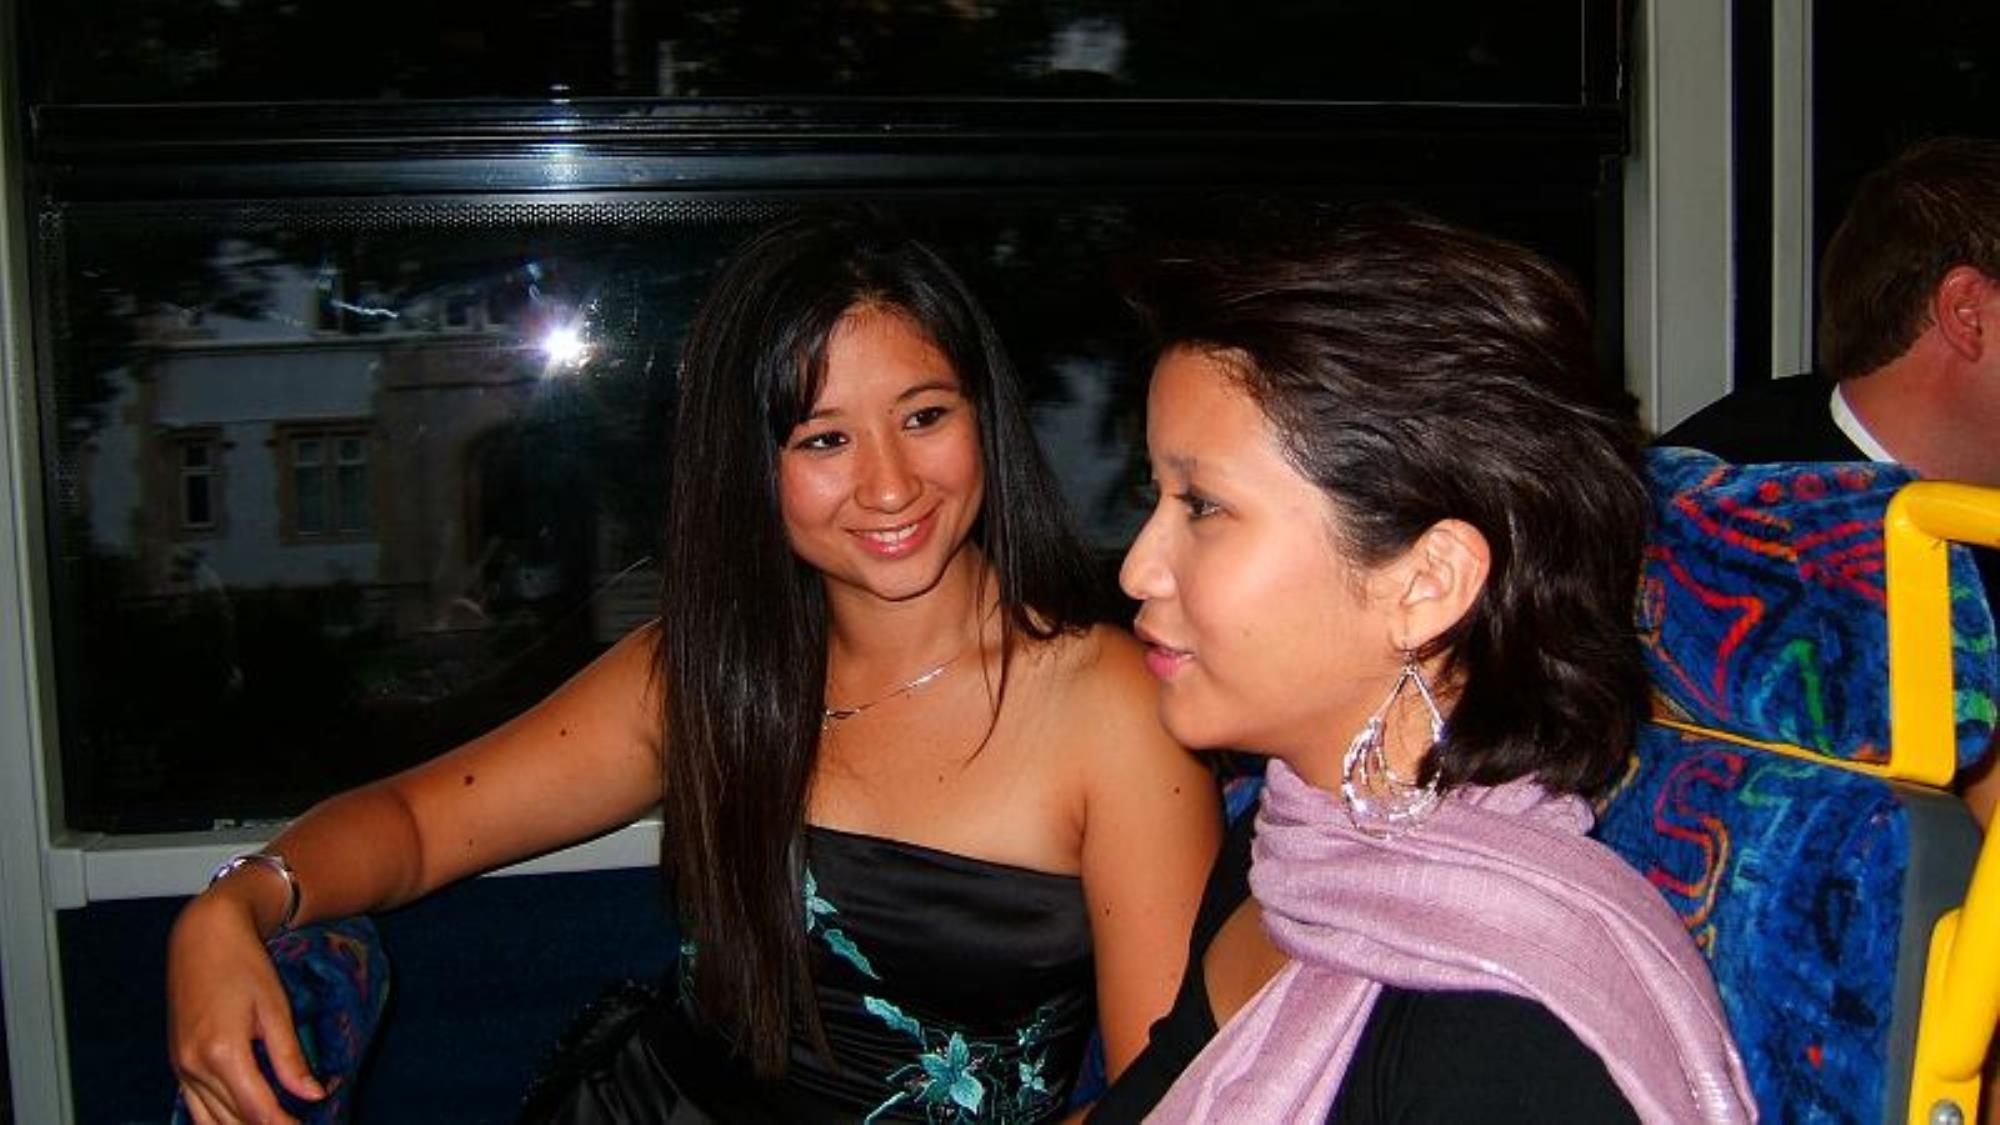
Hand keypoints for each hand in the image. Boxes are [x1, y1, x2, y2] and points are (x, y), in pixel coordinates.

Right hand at [166, 892, 324, 1124]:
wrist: (203, 935)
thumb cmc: (244, 964)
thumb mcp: (275, 1009)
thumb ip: (289, 1058)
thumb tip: (312, 1095)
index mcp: (223, 1053)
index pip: (258, 1110)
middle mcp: (194, 1066)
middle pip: (234, 1121)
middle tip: (298, 1124)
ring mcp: (180, 1066)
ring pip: (211, 1120)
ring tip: (276, 1123)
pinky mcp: (177, 1062)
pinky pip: (194, 1106)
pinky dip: (218, 1120)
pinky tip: (242, 1120)